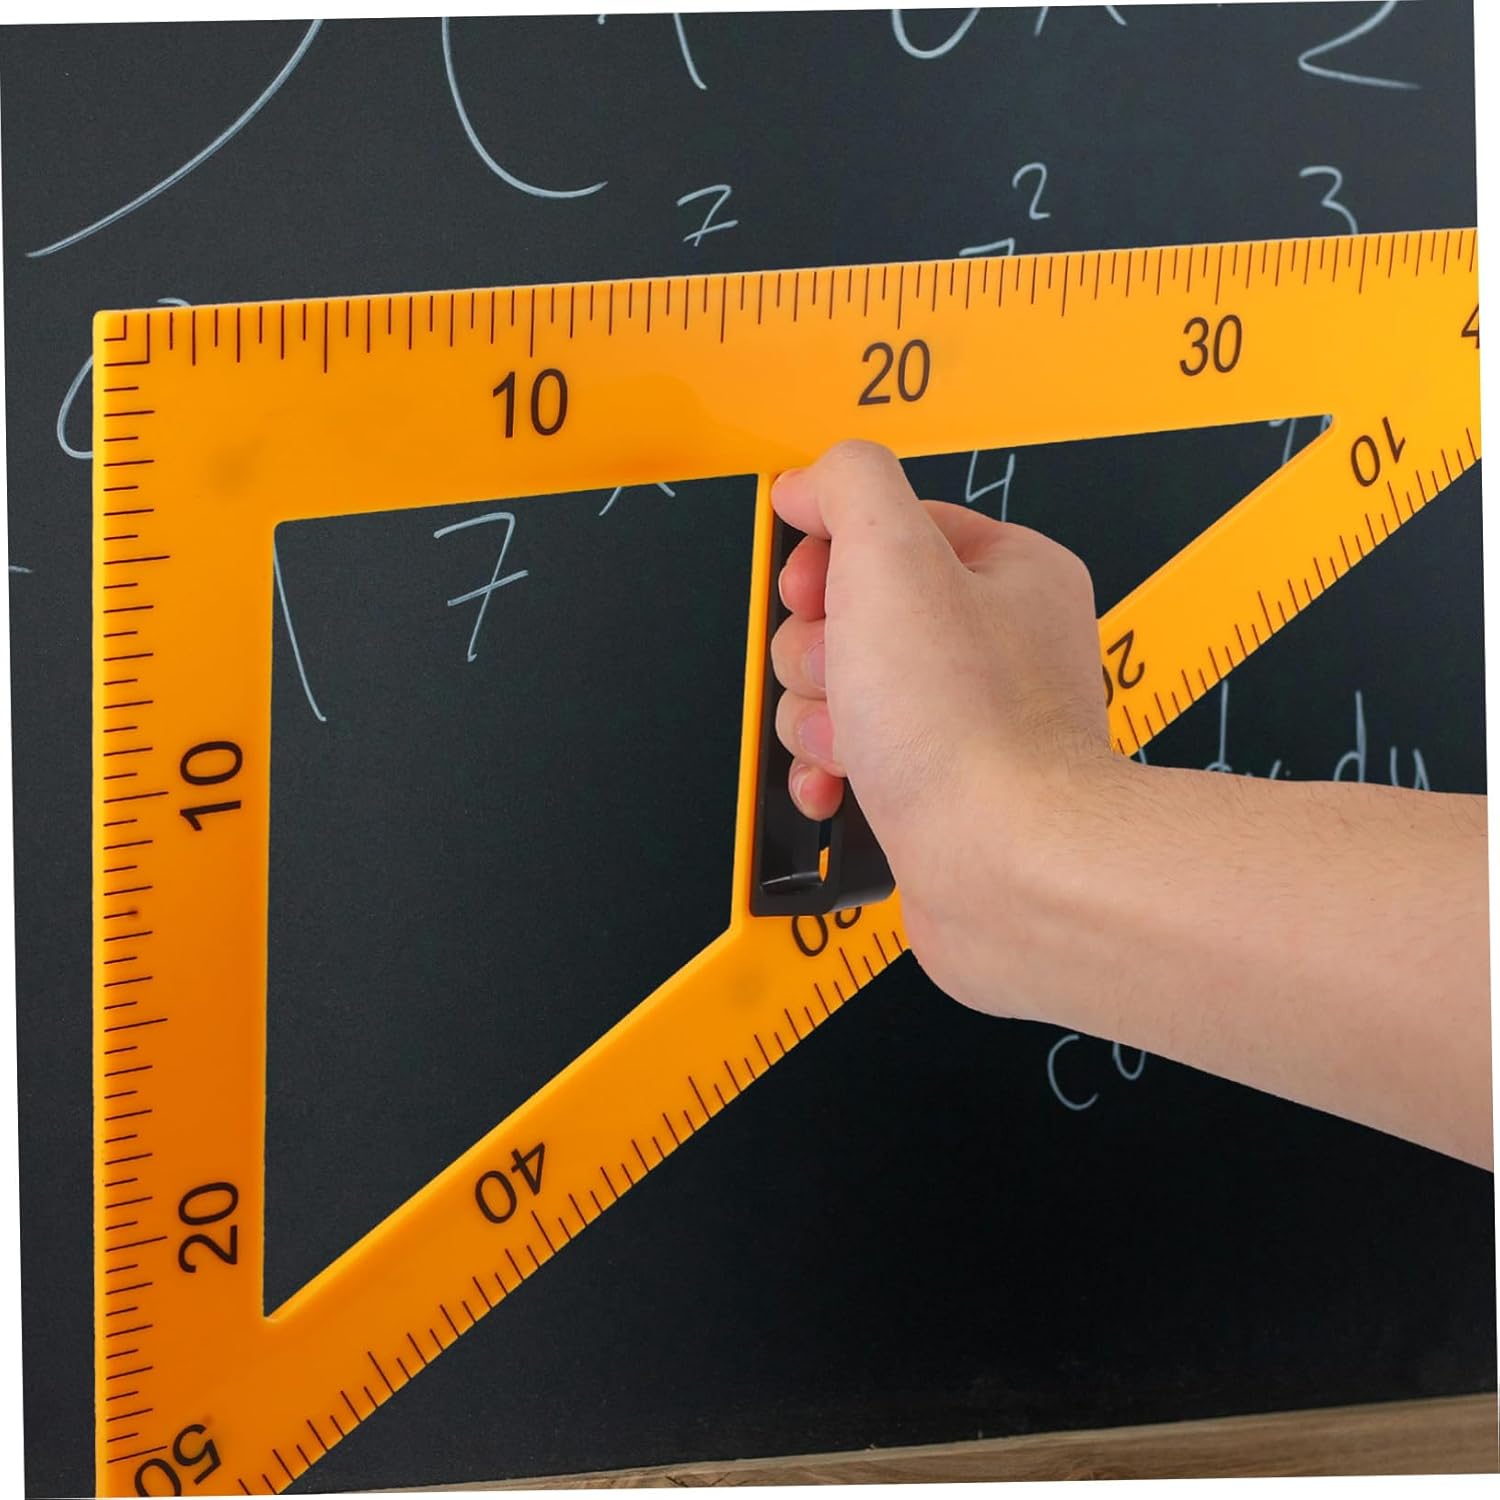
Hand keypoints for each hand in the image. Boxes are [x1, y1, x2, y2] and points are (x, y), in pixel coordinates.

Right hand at [769, 439, 1119, 1015]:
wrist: (1003, 870)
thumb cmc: (968, 729)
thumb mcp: (892, 556)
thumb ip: (848, 487)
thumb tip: (810, 482)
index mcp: (1008, 573)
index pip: (888, 526)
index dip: (829, 554)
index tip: (815, 587)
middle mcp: (995, 645)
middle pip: (850, 610)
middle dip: (821, 649)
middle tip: (849, 675)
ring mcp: (965, 722)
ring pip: (839, 688)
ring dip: (820, 716)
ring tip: (855, 741)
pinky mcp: (936, 790)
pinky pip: (850, 758)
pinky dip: (829, 771)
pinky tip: (839, 783)